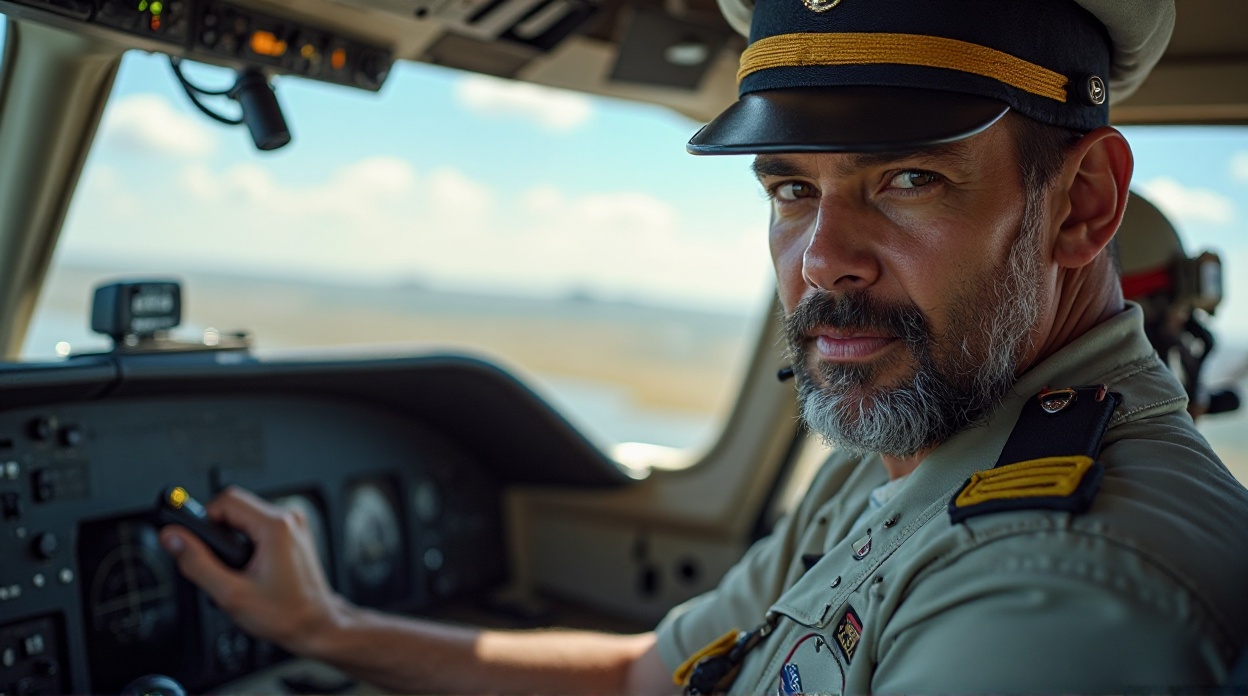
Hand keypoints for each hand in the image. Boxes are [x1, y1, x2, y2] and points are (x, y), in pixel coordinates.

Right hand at [158, 486, 342, 654]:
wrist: (315, 624)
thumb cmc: (285, 613)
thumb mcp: (230, 594)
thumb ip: (196, 563)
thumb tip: (173, 539)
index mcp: (275, 526)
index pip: (225, 500)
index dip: (204, 519)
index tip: (195, 540)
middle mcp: (288, 518)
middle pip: (235, 505)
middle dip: (217, 531)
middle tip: (215, 561)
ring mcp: (293, 525)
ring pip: (246, 515)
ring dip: (231, 536)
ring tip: (232, 568)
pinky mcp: (292, 534)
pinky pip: (258, 525)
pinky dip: (245, 540)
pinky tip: (246, 566)